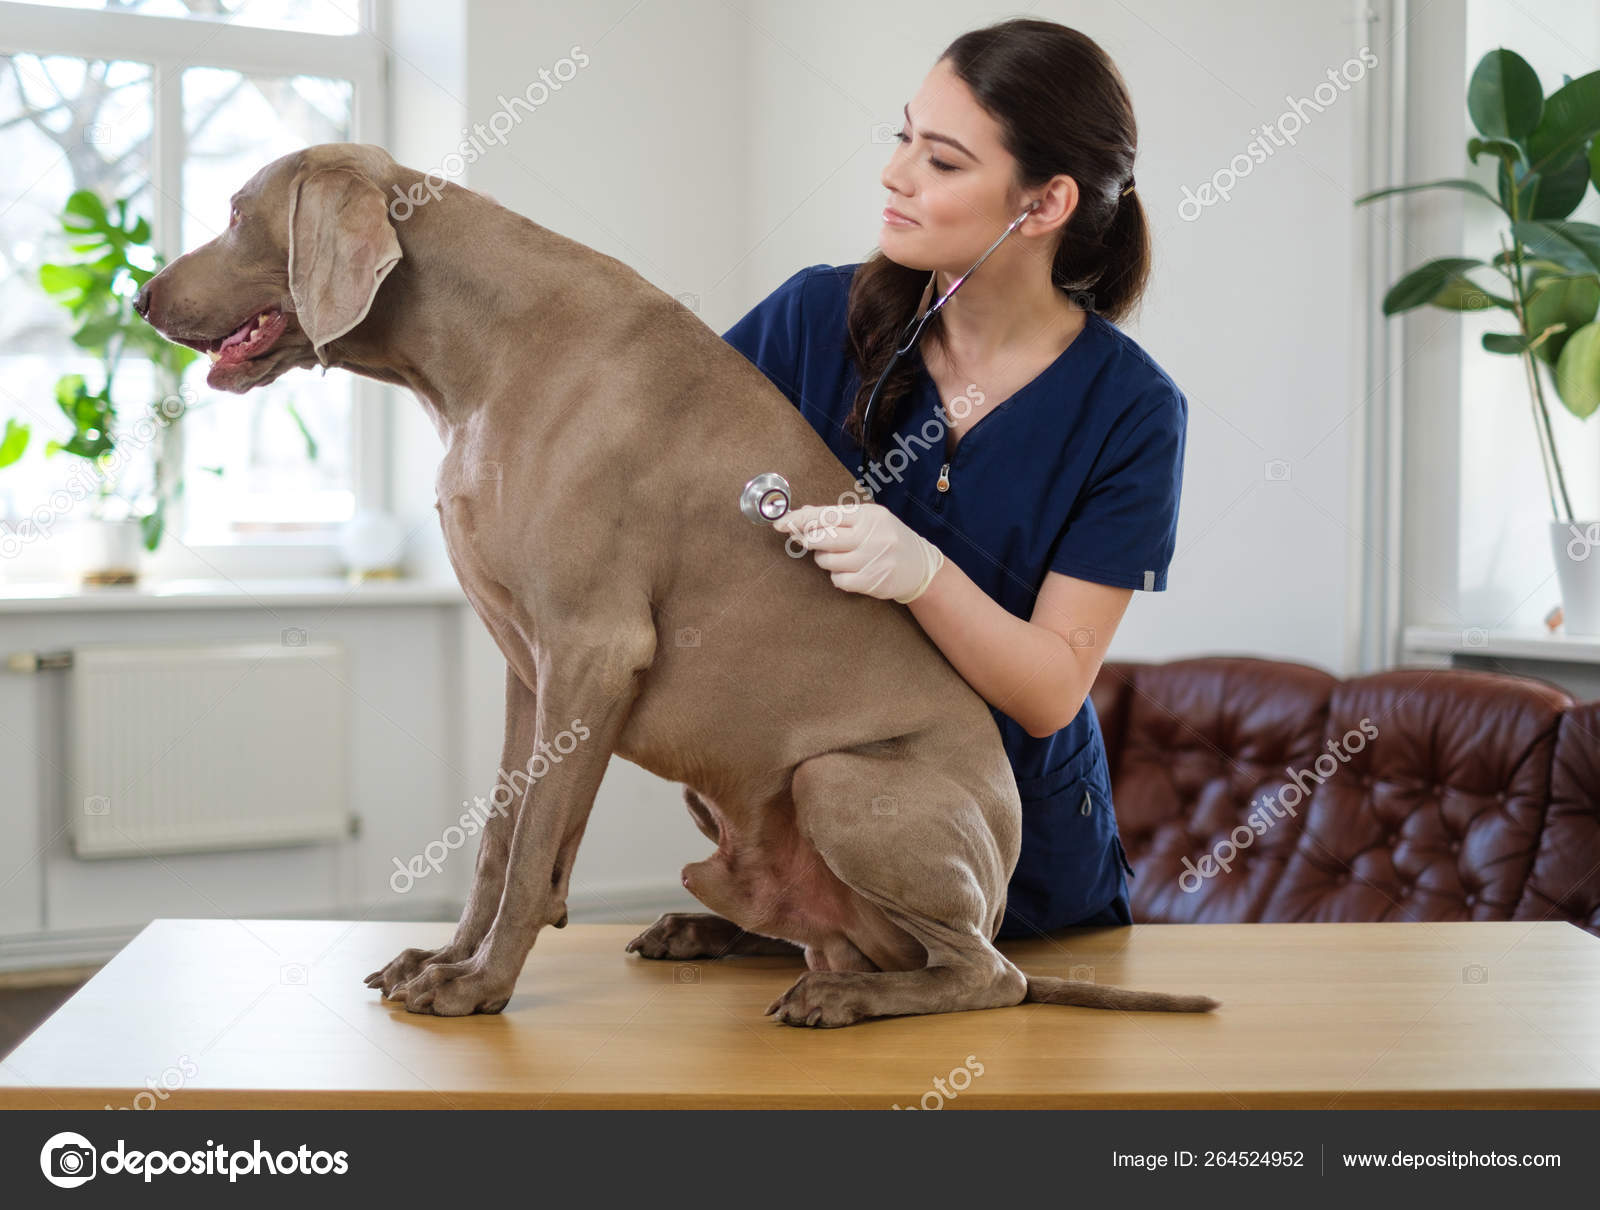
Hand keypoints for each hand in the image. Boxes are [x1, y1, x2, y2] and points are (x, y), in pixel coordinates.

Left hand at [773, 501, 944, 603]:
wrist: (920, 566)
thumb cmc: (888, 538)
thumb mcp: (869, 520)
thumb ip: (837, 517)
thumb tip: (802, 513)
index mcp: (869, 516)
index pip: (826, 515)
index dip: (800, 519)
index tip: (780, 522)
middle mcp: (872, 536)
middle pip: (822, 538)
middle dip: (808, 540)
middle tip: (804, 540)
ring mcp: (872, 560)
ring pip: (826, 561)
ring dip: (825, 559)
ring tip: (840, 556)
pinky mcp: (871, 582)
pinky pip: (837, 580)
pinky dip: (838, 576)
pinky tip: (850, 570)